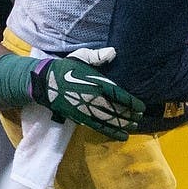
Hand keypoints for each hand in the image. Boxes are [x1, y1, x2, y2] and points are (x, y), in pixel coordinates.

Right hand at [30, 50, 144, 140]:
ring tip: (133, 126)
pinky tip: (122, 136)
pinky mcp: (81, 118)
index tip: (142, 108)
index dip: (132, 103)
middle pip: (117, 109)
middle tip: (139, 118)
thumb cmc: (65, 67)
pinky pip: (100, 127)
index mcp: (97, 82)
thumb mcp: (81, 56)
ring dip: (123, 124)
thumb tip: (113, 52)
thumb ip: (98, 56)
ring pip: (110, 120)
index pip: (120, 94)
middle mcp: (94, 97)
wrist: (46, 82)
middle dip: (130, 115)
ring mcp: (88, 109)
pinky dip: (112, 132)